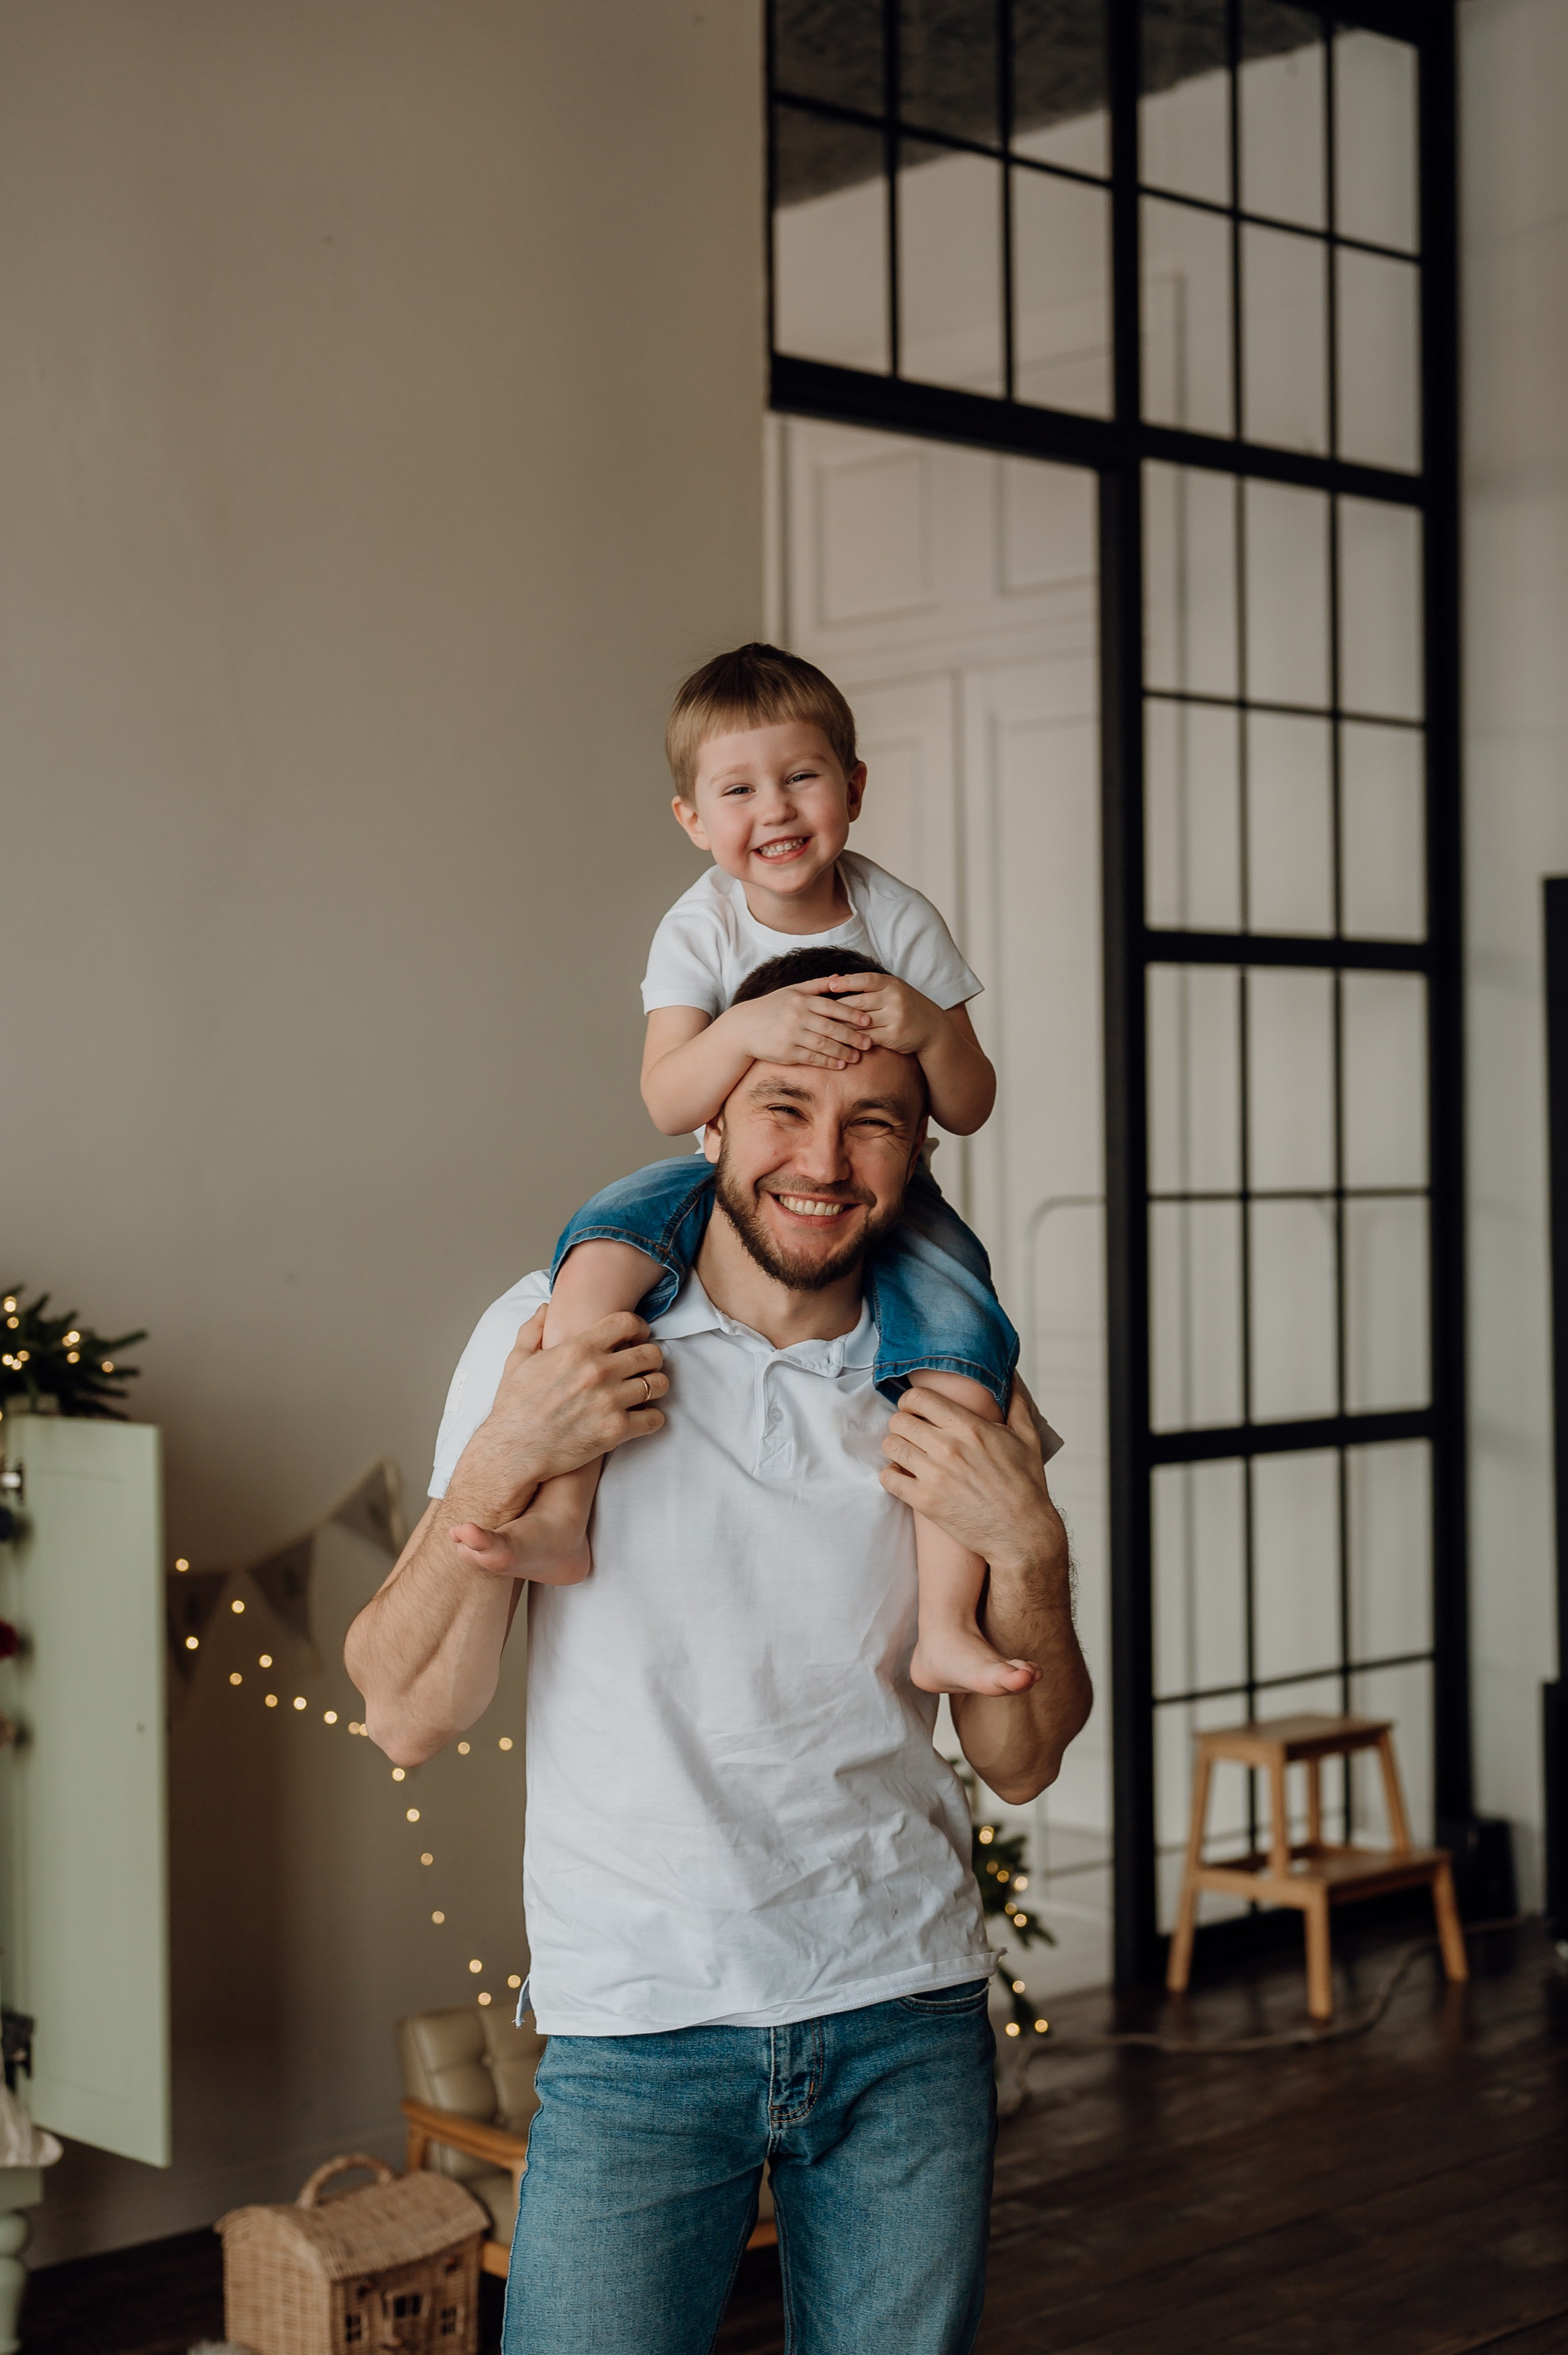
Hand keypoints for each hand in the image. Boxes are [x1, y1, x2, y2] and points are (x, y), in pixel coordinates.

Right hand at [445, 1306, 666, 1528]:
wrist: (512, 1452)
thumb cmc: (513, 1407)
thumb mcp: (517, 1361)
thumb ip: (533, 1330)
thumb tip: (546, 1309)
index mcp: (578, 1349)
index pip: (627, 1323)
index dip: (638, 1327)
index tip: (638, 1336)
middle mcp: (598, 1371)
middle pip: (651, 1353)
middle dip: (651, 1358)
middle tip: (644, 1367)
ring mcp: (610, 1401)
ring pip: (659, 1384)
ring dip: (655, 1386)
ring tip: (646, 1391)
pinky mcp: (616, 1430)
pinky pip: (655, 1418)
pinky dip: (653, 1417)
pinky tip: (642, 1418)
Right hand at [723, 978, 871, 1070]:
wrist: (744, 1027)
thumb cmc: (771, 1007)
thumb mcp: (792, 991)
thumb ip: (817, 985)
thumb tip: (840, 977)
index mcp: (802, 1000)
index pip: (833, 1007)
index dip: (852, 1015)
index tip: (868, 1021)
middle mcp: (798, 1017)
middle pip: (832, 1028)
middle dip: (853, 1037)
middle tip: (868, 1043)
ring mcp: (792, 1035)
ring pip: (824, 1045)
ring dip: (843, 1052)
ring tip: (856, 1057)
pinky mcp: (787, 1052)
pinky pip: (812, 1058)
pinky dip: (827, 1062)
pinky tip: (839, 1065)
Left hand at [824, 973, 942, 1057]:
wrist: (932, 1027)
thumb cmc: (906, 1005)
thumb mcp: (893, 989)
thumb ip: (871, 986)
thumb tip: (838, 980)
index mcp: (891, 984)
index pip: (865, 980)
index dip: (846, 982)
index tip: (829, 985)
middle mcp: (893, 998)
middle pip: (858, 1003)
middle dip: (837, 1008)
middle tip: (817, 1011)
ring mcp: (894, 1017)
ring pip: (860, 1022)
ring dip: (841, 1026)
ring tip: (823, 1027)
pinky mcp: (893, 1035)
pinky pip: (867, 1037)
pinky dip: (852, 1039)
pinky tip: (839, 1040)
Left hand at [879, 1381, 1054, 1573]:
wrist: (1023, 1534)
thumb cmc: (1027, 1485)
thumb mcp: (1028, 1438)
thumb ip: (1017, 1402)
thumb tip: (1011, 1375)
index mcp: (970, 1427)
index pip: (919, 1398)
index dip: (911, 1401)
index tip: (915, 1409)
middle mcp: (949, 1448)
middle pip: (899, 1421)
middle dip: (902, 1424)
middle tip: (911, 1434)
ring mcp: (935, 1476)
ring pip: (890, 1446)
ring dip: (896, 1448)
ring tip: (908, 1454)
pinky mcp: (926, 1502)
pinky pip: (888, 1479)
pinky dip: (891, 1476)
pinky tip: (904, 1476)